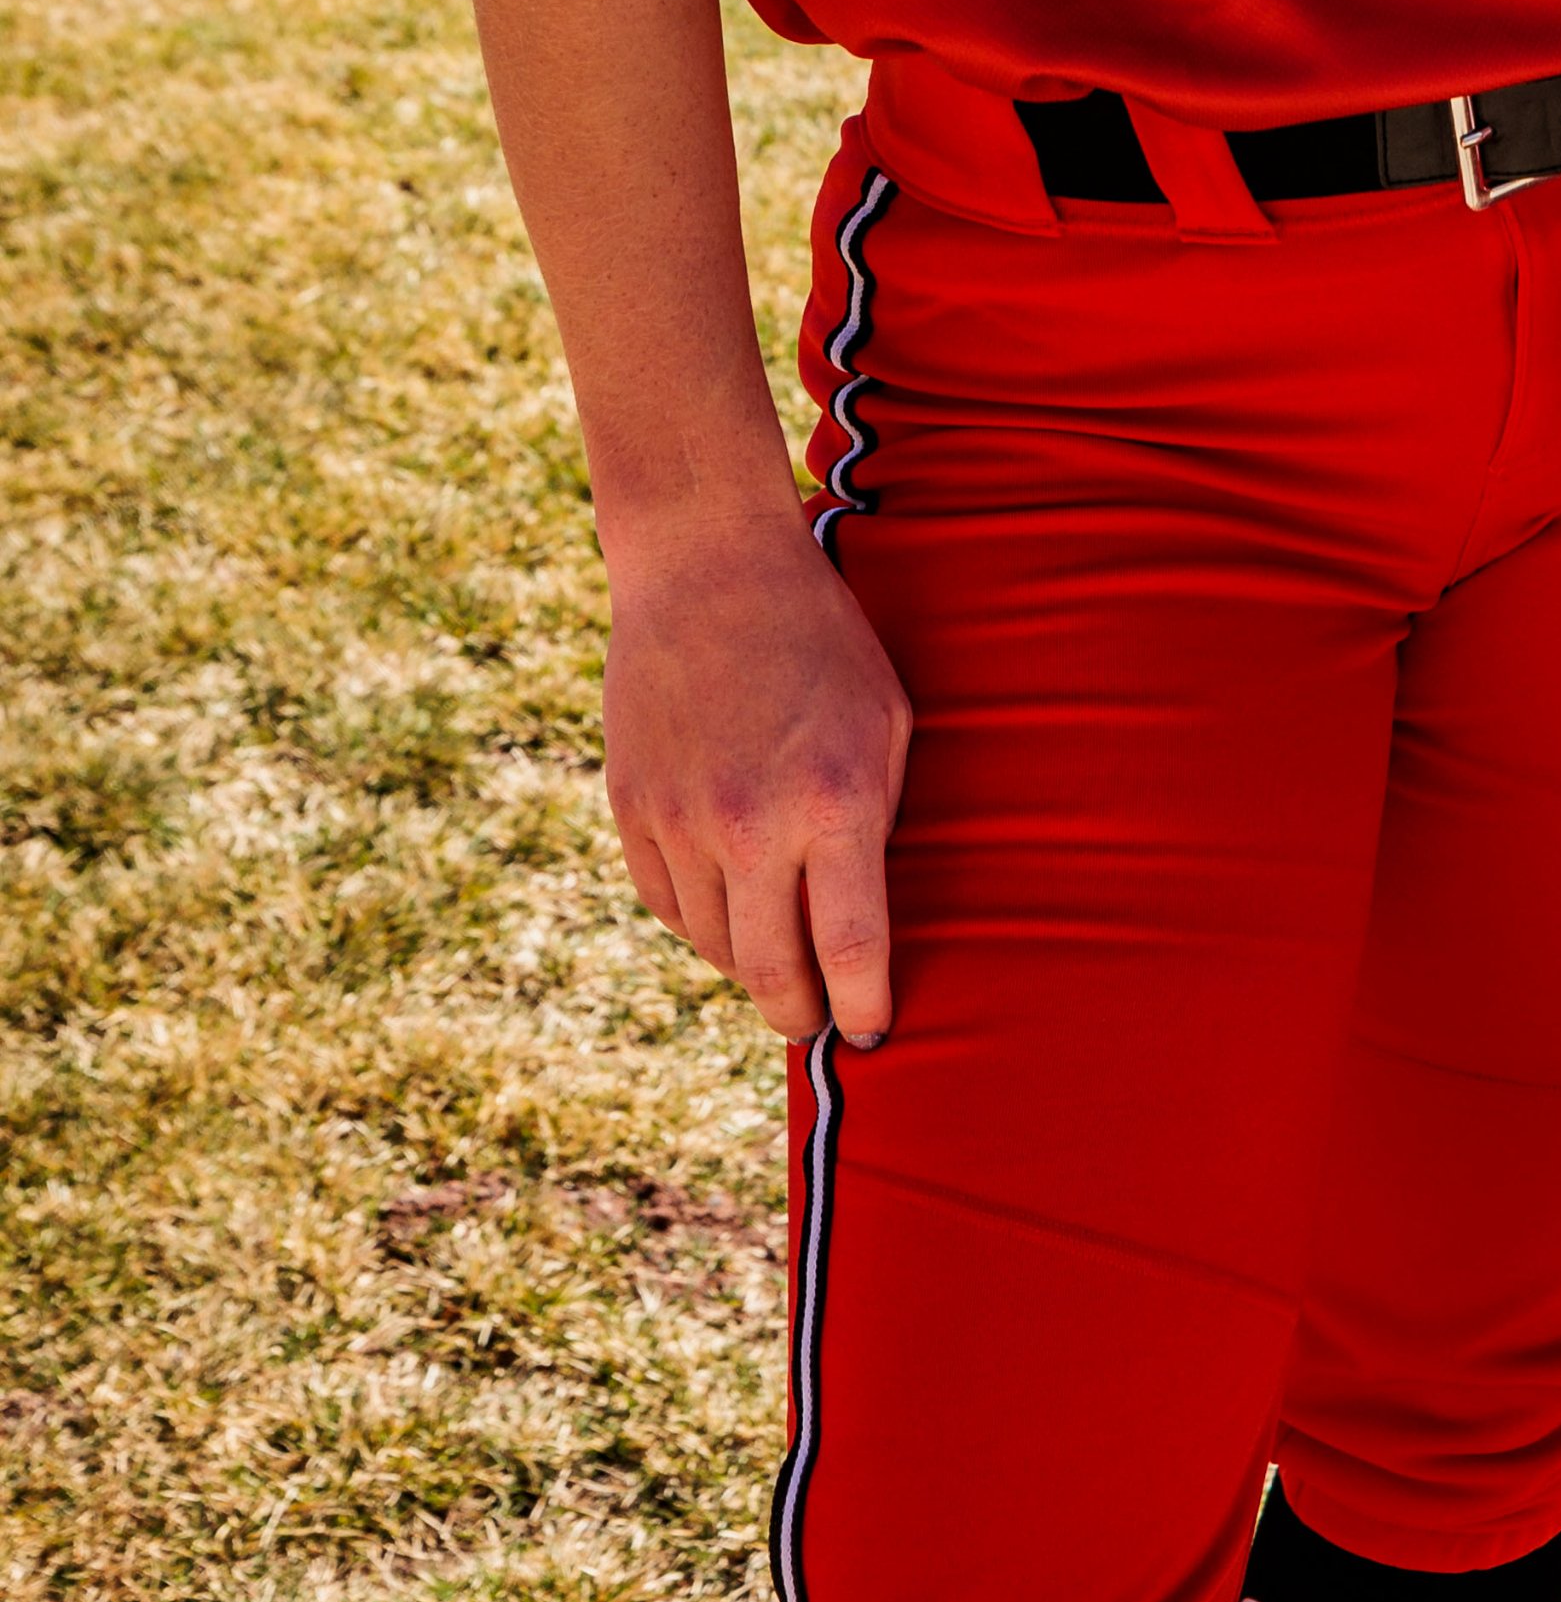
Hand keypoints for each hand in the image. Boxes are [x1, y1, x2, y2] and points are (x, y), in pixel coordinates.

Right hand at [600, 480, 913, 1047]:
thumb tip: (867, 917)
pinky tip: (731, 914)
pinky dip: (703, 924)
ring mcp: (681, 822)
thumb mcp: (886, 722)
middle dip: (802, 1015)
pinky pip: (668, 905)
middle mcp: (751, 828)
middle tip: (822, 1025)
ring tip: (782, 968)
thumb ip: (878, 820)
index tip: (874, 1031)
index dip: (865, 1006)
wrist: (708, 570)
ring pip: (716, 947)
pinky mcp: (633, 809)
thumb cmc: (823, 641)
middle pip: (773, 974)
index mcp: (833, 804)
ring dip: (752, 970)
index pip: (850, 951)